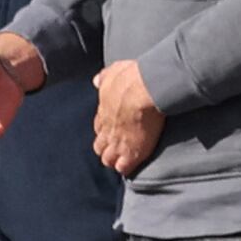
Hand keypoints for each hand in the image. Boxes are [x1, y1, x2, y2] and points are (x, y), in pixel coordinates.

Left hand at [91, 59, 166, 175]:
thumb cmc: (131, 78)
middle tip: (115, 149)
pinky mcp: (131, 153)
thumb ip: (105, 78)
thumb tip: (97, 81)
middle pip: (100, 146)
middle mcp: (107, 129)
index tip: (110, 131)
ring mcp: (117, 143)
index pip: (99, 126)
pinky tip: (130, 167)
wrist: (143, 89)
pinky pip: (124, 167)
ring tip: (121, 161)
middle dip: (105, 148)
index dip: (104, 130)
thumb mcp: (113, 72)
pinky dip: (126, 168)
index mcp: (103, 112)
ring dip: (113, 160)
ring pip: (108, 159)